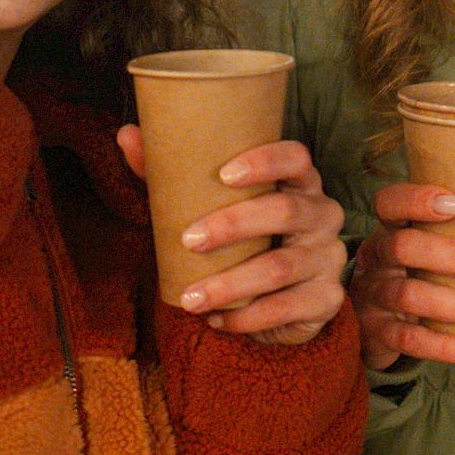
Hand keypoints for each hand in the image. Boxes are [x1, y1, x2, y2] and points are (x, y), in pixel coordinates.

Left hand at [117, 126, 346, 345]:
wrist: (282, 301)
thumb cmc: (242, 239)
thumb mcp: (209, 206)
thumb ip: (171, 174)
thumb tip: (125, 134)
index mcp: (300, 182)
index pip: (296, 157)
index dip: (266, 161)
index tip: (224, 175)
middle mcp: (323, 214)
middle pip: (286, 210)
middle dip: (233, 225)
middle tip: (189, 240)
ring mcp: (329, 257)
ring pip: (281, 267)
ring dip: (230, 284)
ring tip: (190, 298)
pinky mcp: (327, 299)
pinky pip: (287, 308)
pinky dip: (248, 318)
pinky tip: (218, 320)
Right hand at [351, 181, 454, 370]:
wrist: (372, 322)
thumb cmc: (415, 272)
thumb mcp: (431, 246)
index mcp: (389, 228)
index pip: (390, 203)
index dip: (420, 200)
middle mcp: (375, 258)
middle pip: (405, 247)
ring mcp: (373, 296)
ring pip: (412, 297)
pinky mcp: (377, 333)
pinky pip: (412, 340)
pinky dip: (450, 348)